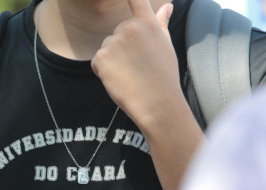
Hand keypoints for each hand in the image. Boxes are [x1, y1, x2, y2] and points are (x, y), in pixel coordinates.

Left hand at [91, 0, 179, 130]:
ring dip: (114, 60)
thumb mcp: (166, 45)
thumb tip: (167, 6)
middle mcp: (128, 28)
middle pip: (118, 31)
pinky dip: (104, 71)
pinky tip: (119, 80)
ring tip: (130, 74)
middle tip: (139, 66)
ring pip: (107, 47)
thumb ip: (161, 23)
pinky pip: (98, 61)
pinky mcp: (101, 57)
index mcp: (147, 22)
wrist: (157, 102)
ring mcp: (113, 42)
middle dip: (124, 47)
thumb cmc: (164, 75)